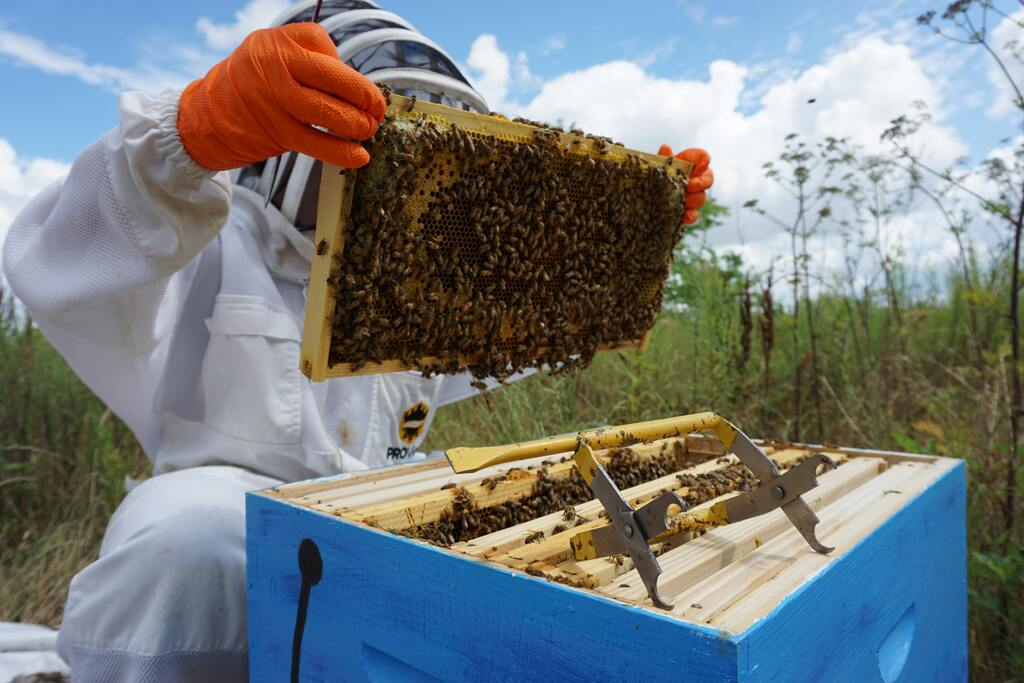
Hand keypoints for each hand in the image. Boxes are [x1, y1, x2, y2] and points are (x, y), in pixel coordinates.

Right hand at [177, 23, 386, 170]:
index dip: (342, 64)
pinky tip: (359, 156)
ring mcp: (274, 101)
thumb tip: (351, 82)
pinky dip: (342, 151)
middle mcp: (274, 67)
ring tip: (368, 130)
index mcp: (274, 43)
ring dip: (356, 124)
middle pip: (332, 77)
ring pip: (327, 111)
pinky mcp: (277, 133)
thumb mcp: (267, 53)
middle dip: (364, 95)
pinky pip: (317, 143)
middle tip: (378, 110)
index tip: (354, 85)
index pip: (321, 43)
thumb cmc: (249, 85)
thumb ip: (305, 57)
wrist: (205, 118)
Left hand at [658, 145, 713, 224]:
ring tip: (683, 200)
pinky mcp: (686, 212)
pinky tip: (685, 216)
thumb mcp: (654, 167)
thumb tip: (665, 148)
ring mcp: (691, 197)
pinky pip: (693, 215)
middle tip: (689, 186)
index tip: (700, 166)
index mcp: (687, 164)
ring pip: (702, 198)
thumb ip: (661, 158)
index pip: (702, 157)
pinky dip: (691, 216)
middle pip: (708, 179)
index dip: (704, 160)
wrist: (641, 197)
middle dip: (701, 182)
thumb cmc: (651, 176)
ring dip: (694, 199)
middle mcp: (693, 179)